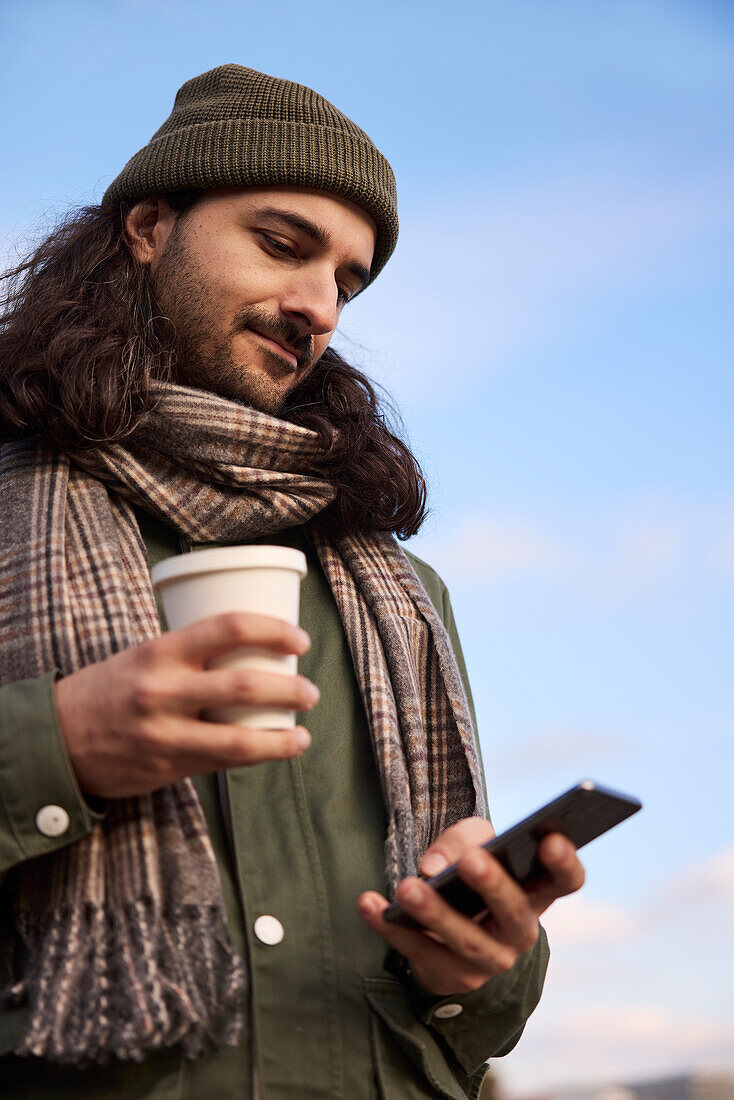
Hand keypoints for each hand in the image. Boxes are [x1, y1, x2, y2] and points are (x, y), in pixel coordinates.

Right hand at [53, 612, 318, 797]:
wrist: (56, 738)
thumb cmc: (110, 689)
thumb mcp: (144, 657)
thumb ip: (190, 655)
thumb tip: (252, 651)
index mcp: (160, 651)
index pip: (228, 627)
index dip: (274, 630)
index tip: (300, 639)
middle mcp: (163, 690)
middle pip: (246, 684)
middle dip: (290, 688)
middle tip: (311, 691)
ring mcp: (165, 733)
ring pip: (240, 738)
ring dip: (283, 737)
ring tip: (304, 733)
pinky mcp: (166, 767)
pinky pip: (222, 763)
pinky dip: (258, 757)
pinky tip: (278, 751)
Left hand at [358, 816, 584, 996]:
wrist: (451, 930)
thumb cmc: (471, 872)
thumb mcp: (474, 842)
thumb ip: (462, 840)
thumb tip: (435, 865)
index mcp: (537, 893)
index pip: (565, 881)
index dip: (564, 862)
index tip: (550, 839)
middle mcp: (520, 932)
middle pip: (514, 913)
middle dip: (493, 886)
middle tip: (471, 862)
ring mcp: (488, 960)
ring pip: (465, 941)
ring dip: (435, 913)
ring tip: (407, 887)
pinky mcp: (448, 976)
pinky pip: (418, 952)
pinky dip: (390, 926)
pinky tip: (368, 904)